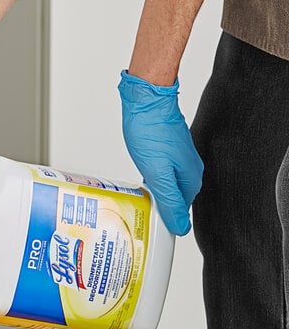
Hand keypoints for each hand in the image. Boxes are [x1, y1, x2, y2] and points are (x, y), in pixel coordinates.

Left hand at [118, 70, 202, 235]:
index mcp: (190, 179)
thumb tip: (181, 228)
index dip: (166, 220)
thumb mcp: (158, 174)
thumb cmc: (151, 132)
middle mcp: (189, 169)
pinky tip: (140, 182)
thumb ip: (170, 202)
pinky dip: (152, 181)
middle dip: (159, 208)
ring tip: (138, 202)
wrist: (147, 100)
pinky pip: (163, 173)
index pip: (181, 210)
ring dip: (155, 194)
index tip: (150, 228)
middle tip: (139, 216)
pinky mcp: (169, 150)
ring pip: (168, 186)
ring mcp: (180, 158)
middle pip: (175, 199)